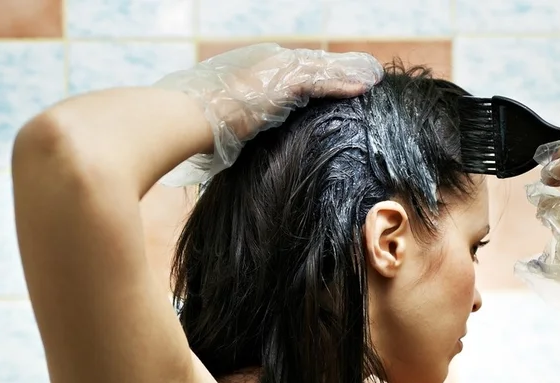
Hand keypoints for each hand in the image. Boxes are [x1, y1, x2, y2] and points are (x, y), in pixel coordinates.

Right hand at [153, 43, 383, 185]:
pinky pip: (321, 79)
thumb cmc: (198, 128)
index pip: (294, 72)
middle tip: (364, 75)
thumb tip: (242, 142)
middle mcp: (265, 63)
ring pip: (320, 68)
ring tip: (372, 78)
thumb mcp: (225, 125)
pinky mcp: (282, 79)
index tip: (338, 82)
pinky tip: (364, 86)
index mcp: (253, 71)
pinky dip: (343, 82)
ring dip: (348, 72)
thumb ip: (241, 126)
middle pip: (312, 65)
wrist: (187, 117)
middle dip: (338, 69)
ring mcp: (274, 68)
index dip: (318, 76)